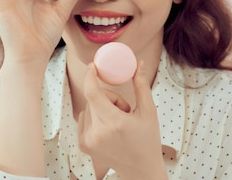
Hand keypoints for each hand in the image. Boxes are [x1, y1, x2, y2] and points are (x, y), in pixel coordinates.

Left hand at [77, 62, 167, 179]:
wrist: (141, 171)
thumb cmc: (148, 141)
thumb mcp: (148, 112)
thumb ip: (141, 85)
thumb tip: (138, 63)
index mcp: (114, 123)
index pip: (93, 92)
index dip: (90, 76)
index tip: (93, 66)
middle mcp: (97, 132)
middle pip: (94, 98)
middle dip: (108, 97)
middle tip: (124, 109)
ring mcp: (88, 140)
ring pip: (89, 108)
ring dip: (102, 108)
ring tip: (118, 123)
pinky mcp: (83, 145)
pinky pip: (85, 119)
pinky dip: (95, 118)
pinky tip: (109, 129)